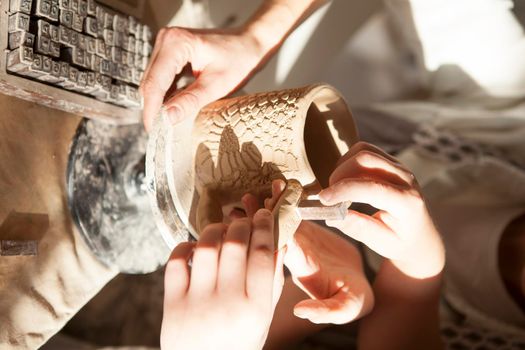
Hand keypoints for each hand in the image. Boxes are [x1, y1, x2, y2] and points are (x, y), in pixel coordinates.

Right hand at [141, 27, 264, 130]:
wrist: (250, 43)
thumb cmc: (239, 59)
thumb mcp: (216, 85)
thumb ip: (190, 101)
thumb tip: (167, 118)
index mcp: (176, 43)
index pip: (155, 82)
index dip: (152, 109)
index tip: (154, 131)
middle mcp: (166, 39)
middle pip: (150, 81)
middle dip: (152, 108)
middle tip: (158, 133)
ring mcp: (167, 44)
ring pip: (153, 80)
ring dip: (157, 102)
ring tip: (164, 124)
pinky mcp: (170, 52)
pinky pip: (161, 77)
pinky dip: (164, 94)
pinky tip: (172, 109)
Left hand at [161, 210, 284, 349]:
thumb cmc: (238, 342)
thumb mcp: (263, 318)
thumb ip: (273, 282)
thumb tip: (279, 243)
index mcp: (256, 307)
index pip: (263, 253)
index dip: (264, 227)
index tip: (263, 215)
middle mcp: (228, 303)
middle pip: (236, 244)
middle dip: (241, 223)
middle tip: (243, 221)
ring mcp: (198, 303)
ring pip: (207, 247)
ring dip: (215, 230)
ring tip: (220, 230)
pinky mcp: (173, 304)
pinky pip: (177, 262)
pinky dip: (185, 247)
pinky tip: (195, 247)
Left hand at [264, 180, 373, 324]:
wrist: (358, 287)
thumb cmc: (352, 299)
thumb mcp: (344, 308)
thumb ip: (325, 311)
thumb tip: (300, 312)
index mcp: (301, 267)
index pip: (281, 247)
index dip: (270, 231)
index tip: (259, 216)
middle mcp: (295, 252)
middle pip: (273, 231)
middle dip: (261, 215)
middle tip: (247, 198)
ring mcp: (300, 241)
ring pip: (281, 219)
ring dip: (271, 204)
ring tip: (262, 187)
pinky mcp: (308, 232)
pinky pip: (294, 213)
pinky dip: (287, 200)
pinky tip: (279, 186)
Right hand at [319, 142, 444, 278]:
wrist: (423, 237)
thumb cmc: (402, 243)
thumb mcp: (382, 243)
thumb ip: (358, 228)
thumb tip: (332, 216)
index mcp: (408, 202)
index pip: (372, 188)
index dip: (344, 190)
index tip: (323, 199)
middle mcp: (407, 179)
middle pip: (366, 159)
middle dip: (340, 174)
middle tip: (330, 195)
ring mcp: (401, 167)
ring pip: (365, 151)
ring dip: (344, 165)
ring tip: (337, 187)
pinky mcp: (393, 163)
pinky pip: (367, 151)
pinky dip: (350, 161)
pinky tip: (346, 180)